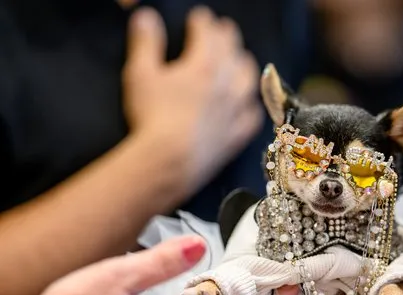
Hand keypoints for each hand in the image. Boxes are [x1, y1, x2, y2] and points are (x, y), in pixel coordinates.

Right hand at [123, 6, 262, 194]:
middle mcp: (226, 84)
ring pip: (249, 81)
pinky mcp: (238, 135)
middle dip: (227, 37)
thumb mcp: (140, 74)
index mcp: (203, 65)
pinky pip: (253, 116)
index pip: (208, 34)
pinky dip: (252, 105)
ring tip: (243, 59)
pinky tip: (250, 104)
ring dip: (246, 65)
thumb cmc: (152, 117)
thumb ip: (146, 43)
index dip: (204, 22)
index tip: (200, 16)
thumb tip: (146, 16)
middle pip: (233, 53)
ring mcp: (235, 111)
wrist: (171, 161)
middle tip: (224, 30)